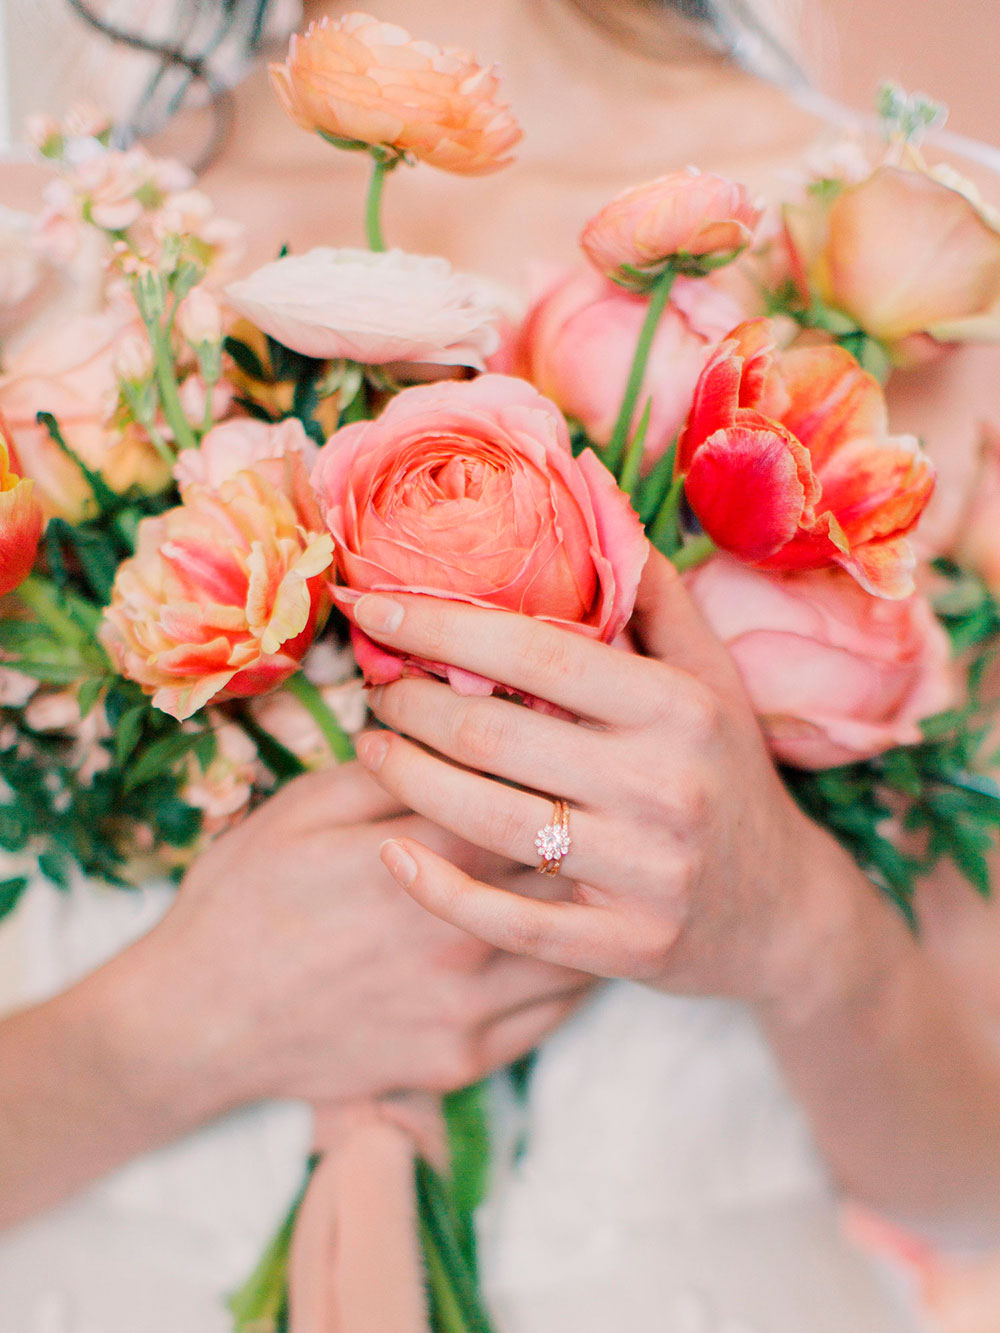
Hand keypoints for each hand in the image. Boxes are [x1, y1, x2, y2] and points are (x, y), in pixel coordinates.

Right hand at [117, 762, 587, 1111]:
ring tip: (612, 870)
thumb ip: (394, 770)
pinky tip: (580, 939)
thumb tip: (460, 724)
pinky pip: (556, 1014)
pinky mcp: (466, 1059)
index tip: (583, 742)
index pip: (534, 795)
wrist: (198, 1021)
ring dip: (602, 904)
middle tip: (613, 804)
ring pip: (582, 946)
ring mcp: (471, 1006)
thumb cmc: (246, 897)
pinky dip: (578, 970)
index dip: (564, 762)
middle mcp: (467, 932)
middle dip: (597, 832)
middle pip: (575, 869)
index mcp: (430, 857)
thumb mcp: (306, 807)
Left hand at [352, 548, 847, 1000]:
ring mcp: (645, 873)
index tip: (372, 608)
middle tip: (372, 687)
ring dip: (405, 779)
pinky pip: (504, 919)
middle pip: (492, 737)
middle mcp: (664, 787)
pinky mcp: (625, 946)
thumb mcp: (711, 678)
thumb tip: (590, 494)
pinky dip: (435, 887)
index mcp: (678, 709)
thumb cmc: (729, 773)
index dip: (440, 626)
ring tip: (371, 748)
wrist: (785, 911)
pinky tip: (389, 853)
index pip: (535, 654)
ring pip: (485, 820)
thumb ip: (652, 596)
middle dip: (409, 705)